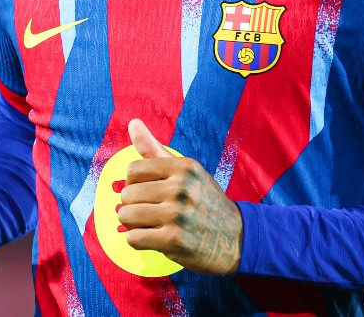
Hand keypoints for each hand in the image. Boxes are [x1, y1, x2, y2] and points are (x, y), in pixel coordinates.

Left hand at [117, 118, 242, 275]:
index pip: (133, 170)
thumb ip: (155, 148)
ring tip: (148, 224)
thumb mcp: (187, 171)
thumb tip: (133, 122)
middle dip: (132, 205)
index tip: (149, 191)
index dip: (135, 183)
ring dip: (132, 223)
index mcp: (184, 167)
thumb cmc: (205, 201)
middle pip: (127, 194)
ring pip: (126, 215)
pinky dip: (138, 240)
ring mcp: (178, 215)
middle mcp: (181, 188)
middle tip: (150, 211)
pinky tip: (153, 239)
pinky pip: (133, 238)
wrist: (236, 238)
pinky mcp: (174, 241)